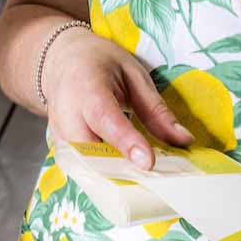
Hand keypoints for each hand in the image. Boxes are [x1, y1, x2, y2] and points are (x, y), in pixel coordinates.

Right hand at [41, 28, 193, 168]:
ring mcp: (56, 131)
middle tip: (150, 178)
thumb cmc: (102, 65)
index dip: (125, 141)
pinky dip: (100, 174)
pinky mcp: (59, 146)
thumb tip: (184, 140)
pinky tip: (122, 177)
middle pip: (87, 150)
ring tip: (139, 180)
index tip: (148, 162)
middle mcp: (65, 112)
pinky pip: (79, 167)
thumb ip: (156, 110)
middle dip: (117, 168)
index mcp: (86, 86)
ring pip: (81, 165)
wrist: (63, 61)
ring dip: (110, 176)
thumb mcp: (134, 76)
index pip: (104, 117)